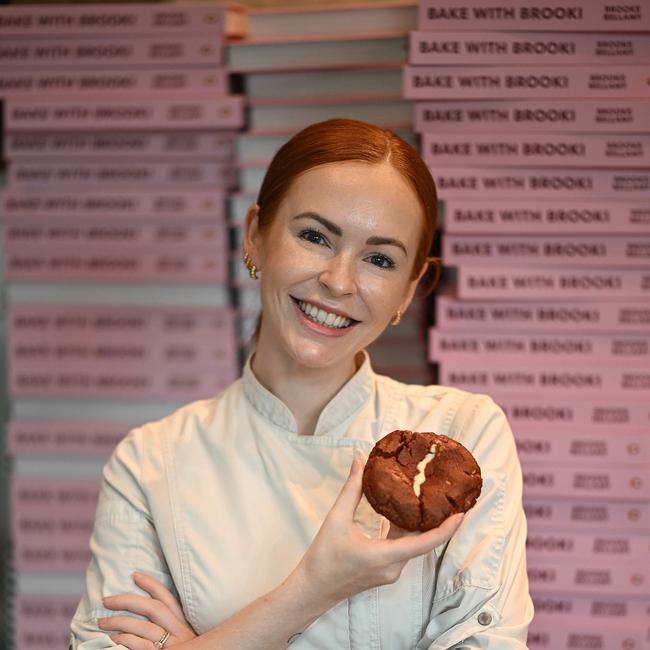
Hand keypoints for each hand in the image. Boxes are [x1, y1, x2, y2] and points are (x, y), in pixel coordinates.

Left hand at [98, 572, 196, 648]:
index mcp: (184, 625)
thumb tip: (150, 618)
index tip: (135, 575)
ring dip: (119, 622)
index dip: (152, 585)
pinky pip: (140, 646)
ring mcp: (170, 646)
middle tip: (107, 600)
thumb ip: (171, 629)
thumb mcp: (185, 640)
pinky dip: (125, 641)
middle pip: (153, 608)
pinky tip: (113, 640)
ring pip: (142, 627)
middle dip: (127, 601)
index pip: (168, 599)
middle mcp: (179, 632)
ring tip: (102, 622)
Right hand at [294, 458, 463, 605]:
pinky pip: (403, 549)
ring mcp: (390, 571)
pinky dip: (406, 532)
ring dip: (420, 526)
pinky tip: (403, 514)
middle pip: (423, 542)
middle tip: (444, 498)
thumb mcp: (336, 519)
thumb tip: (360, 462)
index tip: (461, 513)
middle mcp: (393, 567)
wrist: (313, 589)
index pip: (425, 543)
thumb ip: (351, 490)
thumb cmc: (323, 558)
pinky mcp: (384, 571)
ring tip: (428, 502)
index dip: (446, 529)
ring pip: (413, 545)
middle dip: (437, 522)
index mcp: (385, 557)